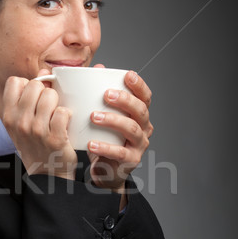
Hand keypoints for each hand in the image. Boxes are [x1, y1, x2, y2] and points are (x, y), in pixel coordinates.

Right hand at [2, 72, 77, 178]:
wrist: (47, 174)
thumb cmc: (36, 145)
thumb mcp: (23, 122)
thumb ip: (31, 96)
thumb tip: (45, 72)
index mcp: (8, 116)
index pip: (15, 81)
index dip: (28, 85)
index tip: (34, 98)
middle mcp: (19, 122)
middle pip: (35, 85)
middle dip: (45, 92)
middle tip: (48, 109)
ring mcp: (36, 131)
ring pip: (50, 95)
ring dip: (58, 103)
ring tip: (56, 116)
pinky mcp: (55, 138)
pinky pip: (63, 112)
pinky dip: (67, 115)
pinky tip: (65, 125)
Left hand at [87, 68, 152, 194]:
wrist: (105, 170)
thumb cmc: (104, 139)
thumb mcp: (102, 116)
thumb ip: (100, 94)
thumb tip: (97, 68)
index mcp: (139, 115)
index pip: (145, 97)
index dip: (139, 85)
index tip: (128, 75)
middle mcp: (144, 128)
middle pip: (140, 111)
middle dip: (125, 100)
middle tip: (106, 95)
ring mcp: (139, 145)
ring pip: (132, 129)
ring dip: (113, 120)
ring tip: (93, 117)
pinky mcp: (130, 161)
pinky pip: (120, 153)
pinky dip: (105, 147)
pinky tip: (91, 144)